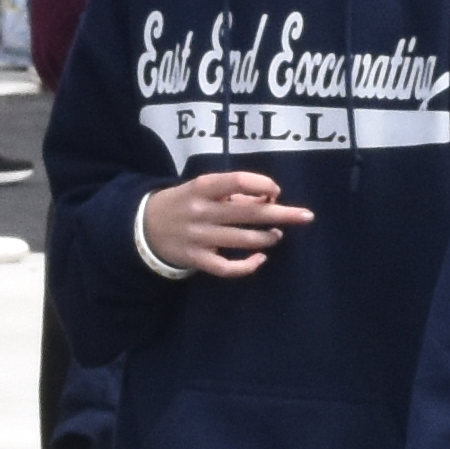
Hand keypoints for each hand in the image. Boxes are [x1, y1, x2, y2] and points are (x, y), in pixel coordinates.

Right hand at [142, 169, 316, 276]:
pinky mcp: (196, 259)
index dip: (263, 185)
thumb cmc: (184, 202)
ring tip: (277, 235)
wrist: (143, 226)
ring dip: (267, 238)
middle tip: (306, 216)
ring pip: (242, 239)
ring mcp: (198, 237)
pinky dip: (247, 266)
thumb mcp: (203, 189)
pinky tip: (260, 260)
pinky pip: (226, 267)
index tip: (276, 192)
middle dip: (281, 215)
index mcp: (203, 187)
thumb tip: (270, 199)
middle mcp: (201, 211)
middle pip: (248, 213)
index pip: (238, 181)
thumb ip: (234, 193)